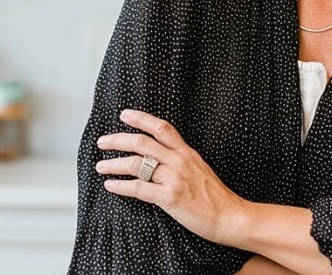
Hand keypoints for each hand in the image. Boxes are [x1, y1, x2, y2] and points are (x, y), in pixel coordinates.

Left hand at [96, 109, 245, 244]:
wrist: (230, 216)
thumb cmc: (215, 197)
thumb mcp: (200, 169)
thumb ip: (181, 160)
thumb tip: (161, 156)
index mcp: (187, 153)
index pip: (162, 128)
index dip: (141, 118)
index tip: (124, 115)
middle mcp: (179, 161)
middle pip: (142, 143)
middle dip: (118, 140)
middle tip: (102, 142)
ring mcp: (174, 178)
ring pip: (137, 164)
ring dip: (114, 164)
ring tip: (101, 166)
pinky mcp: (170, 197)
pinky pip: (139, 188)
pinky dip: (121, 186)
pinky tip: (110, 185)